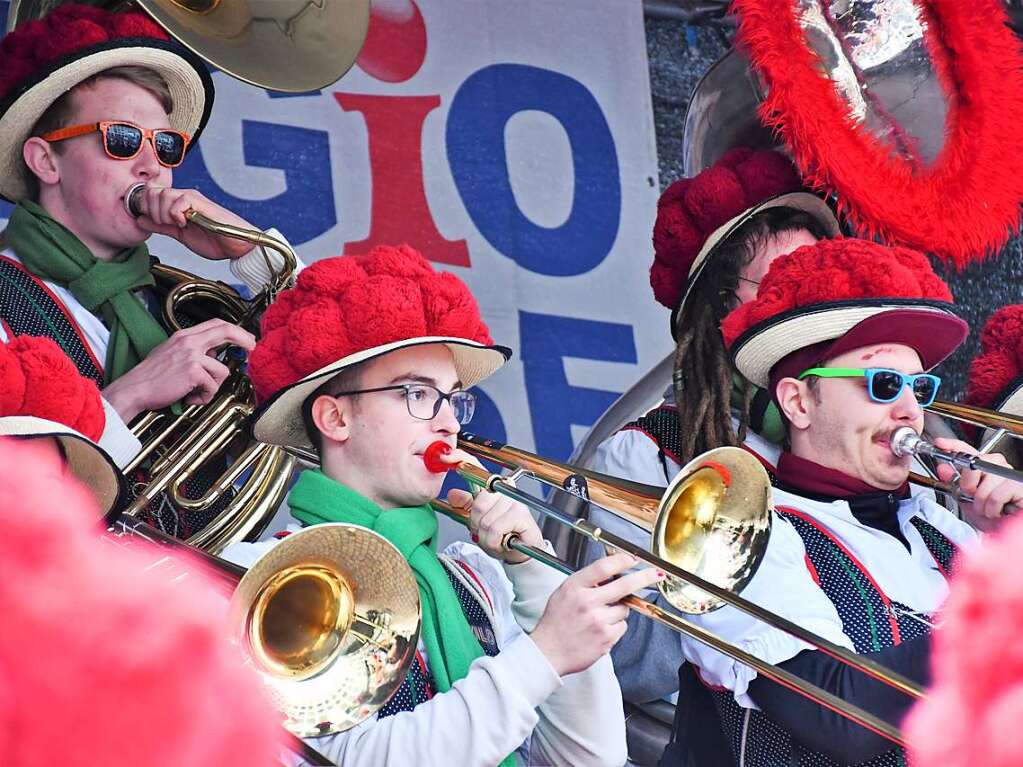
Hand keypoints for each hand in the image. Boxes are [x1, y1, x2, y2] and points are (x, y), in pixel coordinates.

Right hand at [102, 319, 255, 421]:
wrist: (134, 389)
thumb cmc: (151, 377)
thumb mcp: (171, 353)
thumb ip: (192, 351)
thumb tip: (212, 355)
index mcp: (184, 336)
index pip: (216, 324)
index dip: (235, 330)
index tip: (247, 338)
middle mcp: (189, 342)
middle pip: (226, 331)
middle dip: (244, 340)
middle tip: (252, 349)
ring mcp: (192, 355)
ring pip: (222, 371)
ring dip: (212, 386)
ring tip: (194, 391)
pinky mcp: (193, 371)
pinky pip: (212, 387)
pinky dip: (203, 397)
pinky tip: (188, 396)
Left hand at [132, 185, 256, 260]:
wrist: (237, 246)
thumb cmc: (216, 240)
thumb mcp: (180, 235)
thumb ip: (161, 227)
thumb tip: (140, 220)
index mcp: (179, 203)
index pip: (151, 192)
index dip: (145, 206)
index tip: (153, 221)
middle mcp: (185, 197)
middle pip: (153, 191)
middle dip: (153, 210)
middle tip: (165, 224)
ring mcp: (193, 199)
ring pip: (163, 195)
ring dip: (164, 214)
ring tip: (177, 225)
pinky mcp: (201, 203)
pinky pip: (178, 202)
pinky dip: (176, 214)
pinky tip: (185, 223)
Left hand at [444, 449, 543, 563]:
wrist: (524, 551)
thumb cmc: (504, 536)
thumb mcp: (480, 521)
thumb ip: (467, 506)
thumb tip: (453, 494)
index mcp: (494, 488)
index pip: (478, 470)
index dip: (463, 460)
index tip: (449, 457)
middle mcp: (506, 490)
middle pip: (477, 505)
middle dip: (477, 525)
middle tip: (487, 532)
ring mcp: (514, 501)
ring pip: (485, 521)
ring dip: (486, 537)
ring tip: (497, 538)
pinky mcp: (521, 514)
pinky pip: (494, 529)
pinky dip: (494, 541)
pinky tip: (504, 540)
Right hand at [530, 553, 663, 675]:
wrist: (548, 652)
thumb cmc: (556, 622)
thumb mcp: (564, 592)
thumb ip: (586, 582)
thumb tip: (612, 573)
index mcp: (575, 587)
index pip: (603, 567)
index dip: (622, 560)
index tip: (633, 558)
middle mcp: (587, 602)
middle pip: (624, 584)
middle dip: (644, 577)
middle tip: (656, 573)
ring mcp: (598, 620)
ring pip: (624, 608)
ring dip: (618, 610)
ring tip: (599, 617)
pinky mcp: (606, 638)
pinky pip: (622, 626)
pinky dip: (615, 627)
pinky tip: (600, 630)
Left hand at [933, 437, 1022, 530]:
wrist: (1005, 530)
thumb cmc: (991, 516)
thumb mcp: (966, 499)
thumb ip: (954, 483)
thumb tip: (942, 469)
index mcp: (983, 466)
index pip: (967, 450)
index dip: (952, 445)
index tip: (939, 444)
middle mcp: (997, 466)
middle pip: (973, 466)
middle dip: (969, 486)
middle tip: (976, 499)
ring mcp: (1010, 474)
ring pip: (984, 486)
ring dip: (982, 504)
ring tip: (989, 509)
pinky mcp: (1019, 485)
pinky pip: (996, 496)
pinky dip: (993, 508)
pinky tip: (999, 511)